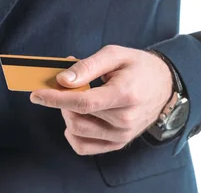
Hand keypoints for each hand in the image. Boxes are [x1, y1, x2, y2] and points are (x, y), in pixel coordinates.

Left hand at [29, 44, 173, 155]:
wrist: (165, 85)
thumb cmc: (138, 66)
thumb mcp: (115, 54)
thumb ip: (88, 65)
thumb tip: (63, 79)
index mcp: (125, 94)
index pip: (84, 102)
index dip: (56, 98)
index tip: (36, 93)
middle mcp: (124, 120)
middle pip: (78, 117)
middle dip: (61, 100)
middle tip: (63, 82)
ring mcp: (122, 136)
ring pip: (78, 132)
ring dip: (67, 113)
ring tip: (75, 95)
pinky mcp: (118, 144)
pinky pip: (84, 147)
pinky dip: (73, 133)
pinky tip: (75, 116)